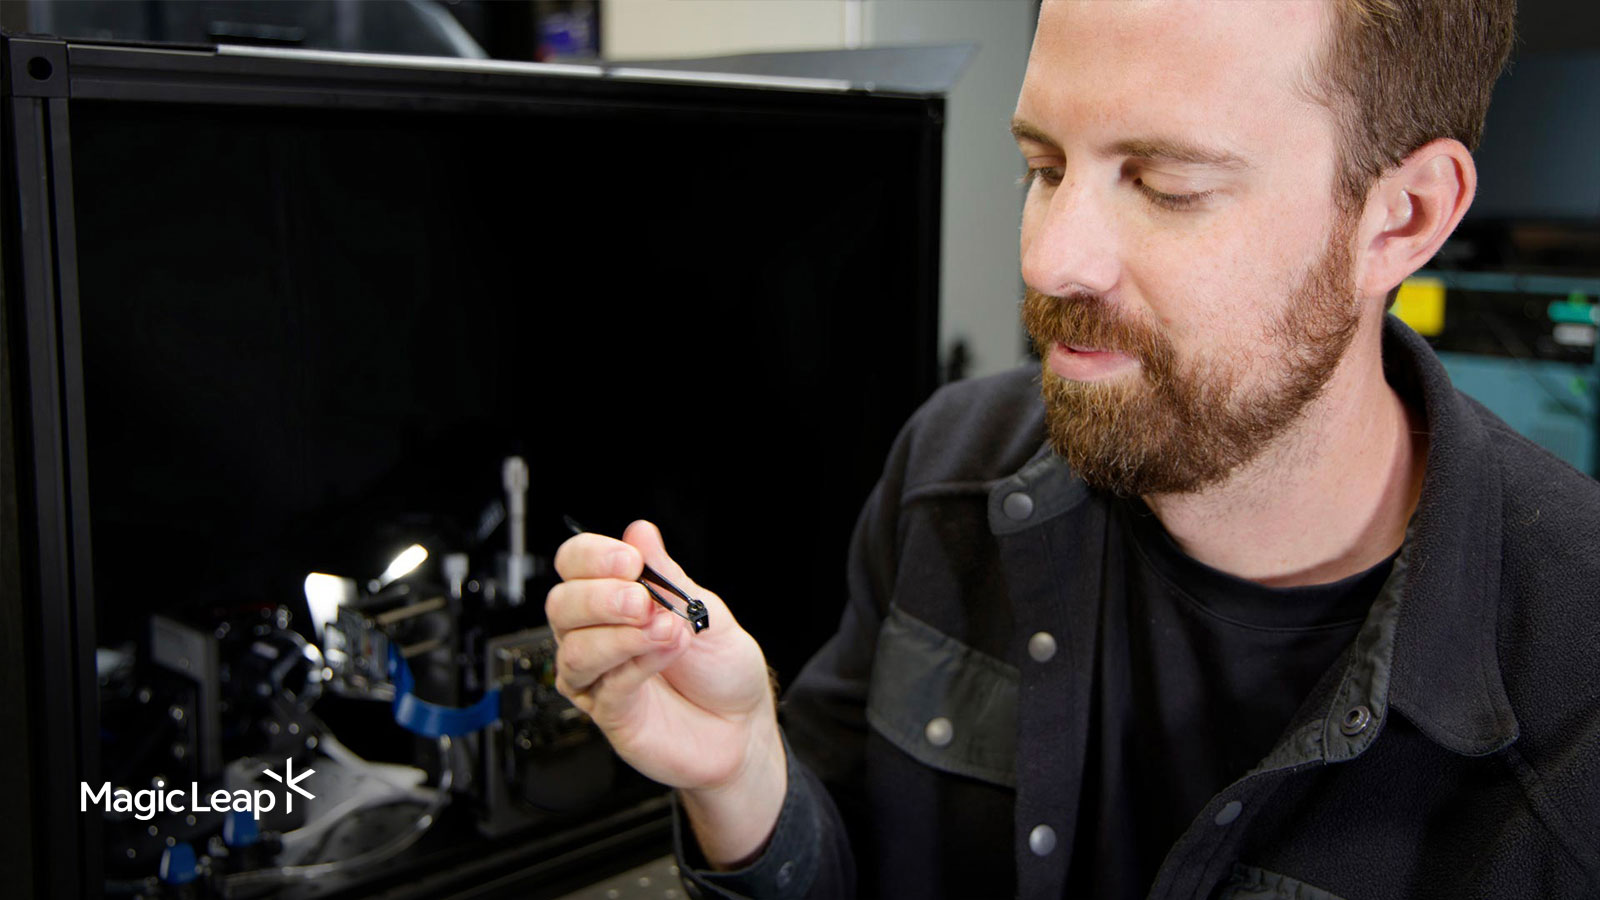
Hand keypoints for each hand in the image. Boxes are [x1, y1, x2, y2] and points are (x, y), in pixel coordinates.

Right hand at [547, 521, 785, 863]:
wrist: (742, 724)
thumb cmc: (721, 668)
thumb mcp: (702, 608)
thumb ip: (666, 575)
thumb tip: (639, 532)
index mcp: (614, 599)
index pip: (575, 565)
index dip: (593, 557)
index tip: (630, 560)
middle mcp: (597, 635)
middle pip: (562, 606)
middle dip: (601, 598)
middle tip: (644, 602)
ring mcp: (599, 676)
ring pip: (575, 650)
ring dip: (622, 635)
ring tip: (666, 630)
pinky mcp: (610, 713)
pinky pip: (606, 686)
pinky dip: (637, 664)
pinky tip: (666, 653)